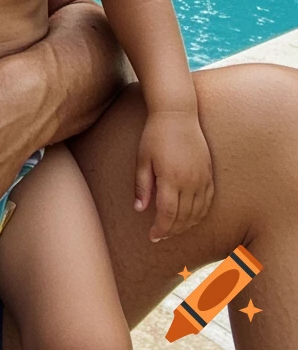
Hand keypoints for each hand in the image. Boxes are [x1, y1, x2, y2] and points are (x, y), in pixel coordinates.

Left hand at [134, 110, 213, 241]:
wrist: (177, 113)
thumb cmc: (155, 134)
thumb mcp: (143, 158)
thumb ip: (142, 186)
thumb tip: (140, 209)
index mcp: (171, 178)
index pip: (168, 215)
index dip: (160, 229)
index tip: (153, 236)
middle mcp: (190, 181)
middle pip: (184, 217)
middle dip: (171, 230)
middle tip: (160, 235)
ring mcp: (202, 178)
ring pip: (198, 213)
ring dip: (186, 225)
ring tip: (173, 229)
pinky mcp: (209, 173)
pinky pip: (208, 201)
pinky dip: (201, 214)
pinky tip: (191, 217)